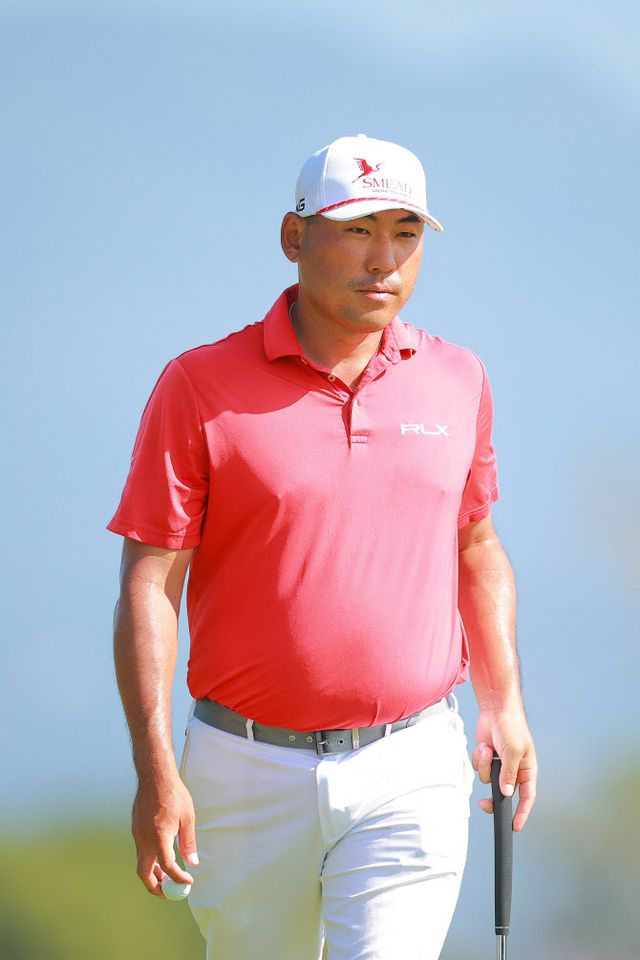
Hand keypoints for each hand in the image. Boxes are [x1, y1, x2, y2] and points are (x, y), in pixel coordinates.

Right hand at [132, 773, 198, 896]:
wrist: (154, 776)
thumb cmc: (174, 795)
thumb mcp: (187, 818)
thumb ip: (188, 843)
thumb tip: (193, 863)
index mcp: (159, 837)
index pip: (168, 867)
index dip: (178, 878)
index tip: (188, 882)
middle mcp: (144, 839)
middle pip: (145, 874)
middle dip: (156, 887)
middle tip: (169, 893)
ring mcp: (137, 835)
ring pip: (141, 863)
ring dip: (153, 874)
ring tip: (167, 878)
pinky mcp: (135, 829)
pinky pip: (141, 851)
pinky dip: (150, 860)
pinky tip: (161, 856)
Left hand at [472, 708, 536, 831]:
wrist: (495, 709)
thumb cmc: (511, 727)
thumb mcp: (513, 751)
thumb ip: (509, 773)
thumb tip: (506, 793)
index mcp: (527, 770)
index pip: (527, 797)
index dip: (522, 813)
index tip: (514, 826)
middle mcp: (513, 770)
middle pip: (504, 794)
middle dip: (493, 798)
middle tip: (484, 805)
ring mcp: (499, 765)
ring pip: (488, 780)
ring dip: (485, 766)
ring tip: (489, 750)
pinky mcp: (486, 759)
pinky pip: (479, 768)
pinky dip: (479, 758)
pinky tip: (484, 745)